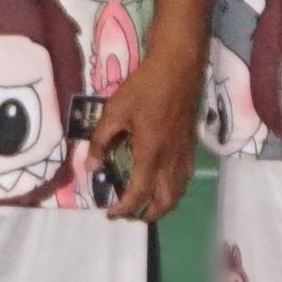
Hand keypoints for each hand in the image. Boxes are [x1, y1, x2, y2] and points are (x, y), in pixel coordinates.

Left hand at [90, 39, 208, 221]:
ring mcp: (184, 153)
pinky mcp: (190, 145)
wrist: (179, 66)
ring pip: (178, 192)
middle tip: (129, 213)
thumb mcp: (115, 110)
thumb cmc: (145, 86)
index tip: (110, 213)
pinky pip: (185, 177)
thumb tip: (90, 166)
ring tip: (145, 204)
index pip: (139, 194)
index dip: (124, 209)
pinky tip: (162, 181)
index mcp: (150, 154)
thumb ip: (101, 140)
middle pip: (165, 202)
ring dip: (162, 205)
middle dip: (147, 214)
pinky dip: (173, 189)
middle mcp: (170, 160)